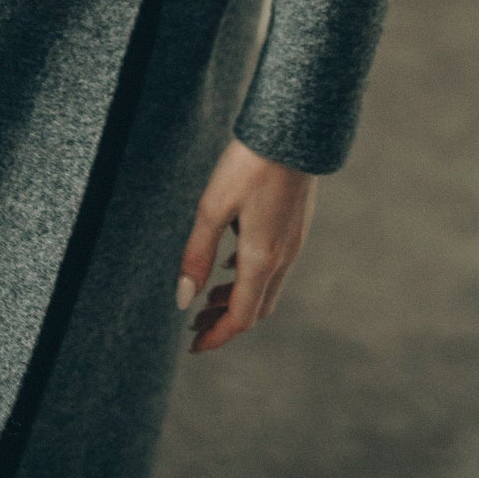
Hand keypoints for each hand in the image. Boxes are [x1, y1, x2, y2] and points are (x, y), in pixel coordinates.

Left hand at [175, 137, 316, 353]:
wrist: (293, 130)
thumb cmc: (249, 164)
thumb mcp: (213, 207)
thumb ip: (197, 254)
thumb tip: (183, 300)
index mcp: (262, 259)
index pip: (241, 318)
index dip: (216, 337)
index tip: (194, 346)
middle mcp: (282, 257)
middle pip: (256, 309)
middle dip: (225, 321)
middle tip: (196, 323)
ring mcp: (293, 242)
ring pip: (266, 288)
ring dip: (238, 299)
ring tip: (207, 295)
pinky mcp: (295, 226)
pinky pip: (274, 267)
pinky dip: (249, 276)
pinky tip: (231, 261)